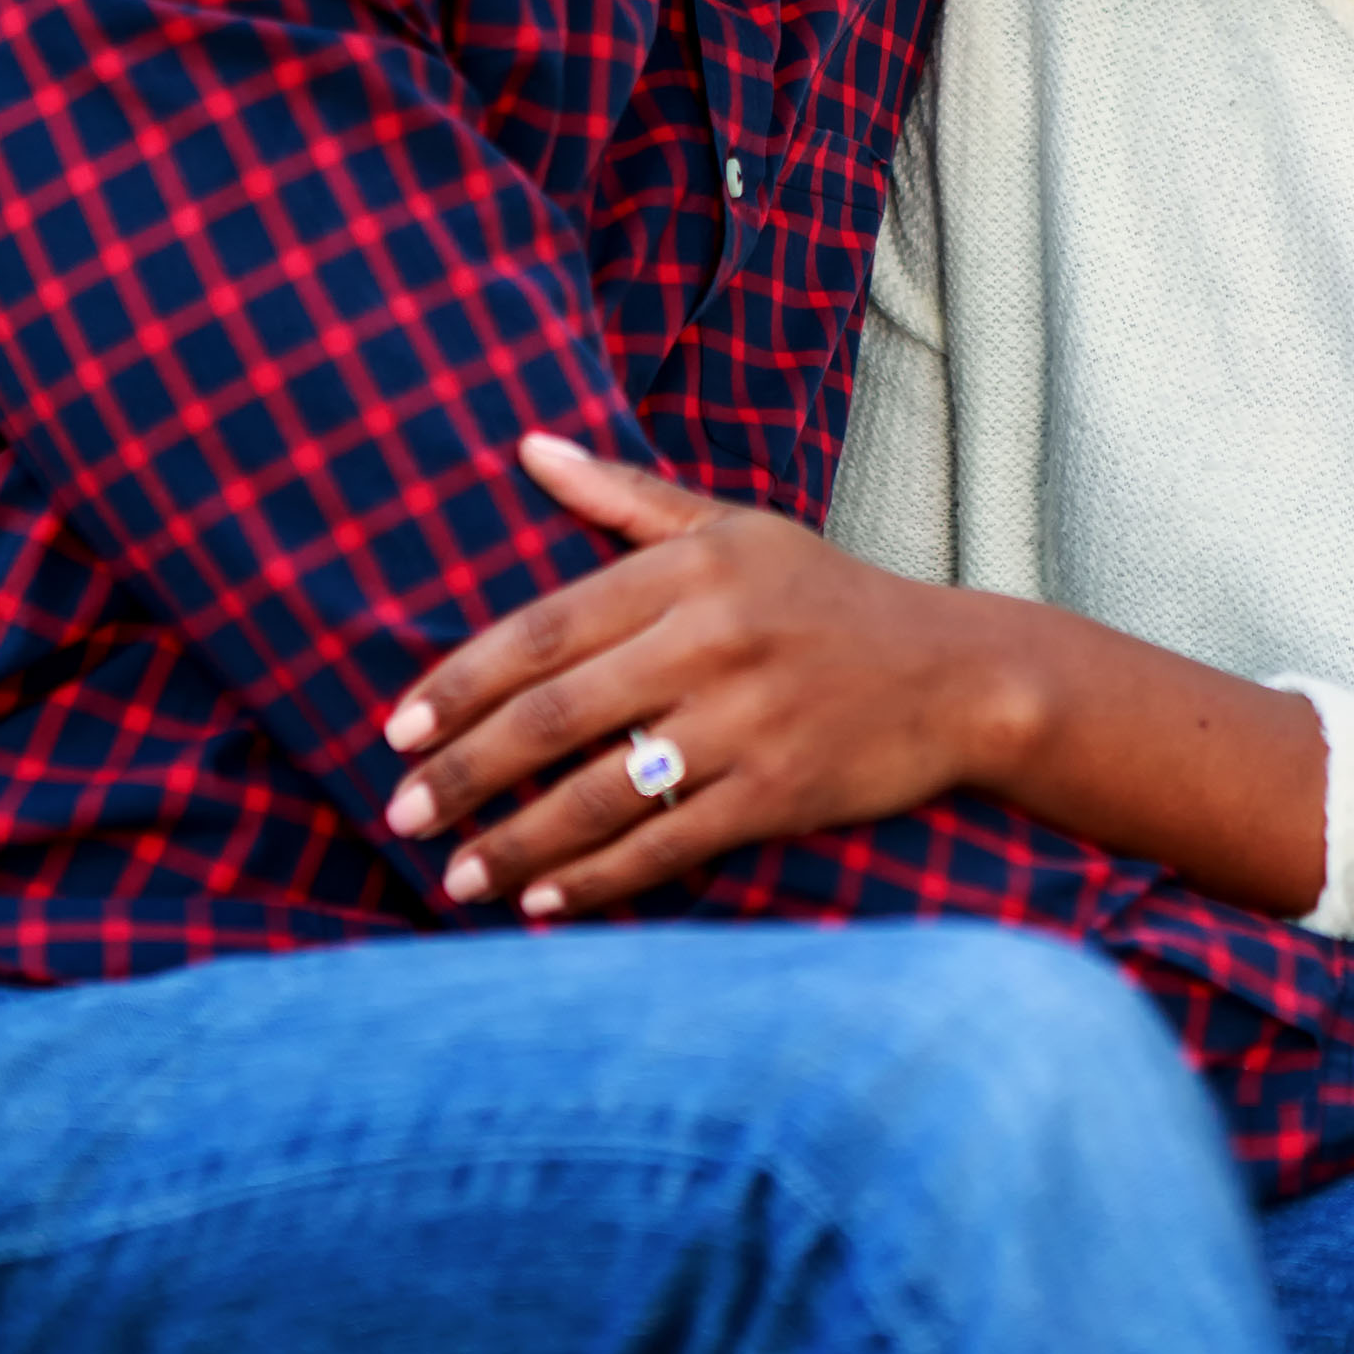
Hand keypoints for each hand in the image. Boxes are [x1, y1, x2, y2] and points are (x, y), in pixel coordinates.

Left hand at [380, 434, 1031, 918]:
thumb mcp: (735, 529)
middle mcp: (714, 639)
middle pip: (556, 715)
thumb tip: (527, 448)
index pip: (544, 629)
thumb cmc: (826, 596)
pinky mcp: (780, 791)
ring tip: (457, 875)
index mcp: (692, 569)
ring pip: (603, 791)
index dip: (460, 684)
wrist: (958, 674)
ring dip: (518, 843)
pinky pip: (667, 845)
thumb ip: (625, 499)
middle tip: (399, 814)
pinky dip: (597, 880)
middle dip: (466, 772)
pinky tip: (543, 905)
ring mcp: (749, 720)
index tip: (396, 732)